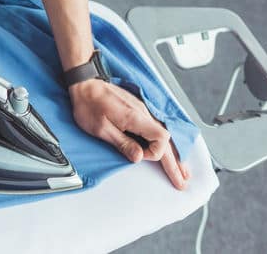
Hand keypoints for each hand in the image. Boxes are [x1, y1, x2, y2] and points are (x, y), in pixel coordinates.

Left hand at [68, 79, 190, 189]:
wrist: (85, 85)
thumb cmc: (89, 104)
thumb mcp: (101, 128)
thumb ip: (122, 143)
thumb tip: (139, 157)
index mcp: (135, 118)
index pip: (161, 139)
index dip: (154, 153)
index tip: (140, 156)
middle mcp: (143, 113)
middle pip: (166, 140)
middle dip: (175, 162)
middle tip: (182, 181)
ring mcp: (142, 111)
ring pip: (164, 135)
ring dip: (173, 154)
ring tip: (182, 170)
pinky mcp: (138, 110)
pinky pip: (157, 129)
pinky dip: (165, 143)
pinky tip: (169, 150)